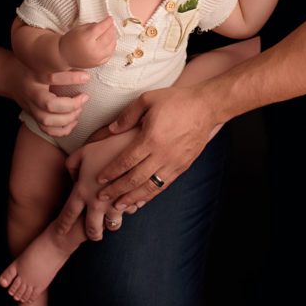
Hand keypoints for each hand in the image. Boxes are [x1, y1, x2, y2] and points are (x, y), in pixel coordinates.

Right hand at [10, 59, 89, 137]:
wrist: (10, 77)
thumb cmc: (31, 65)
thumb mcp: (42, 59)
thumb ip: (59, 61)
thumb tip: (84, 58)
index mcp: (34, 75)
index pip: (51, 77)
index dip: (71, 78)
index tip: (87, 77)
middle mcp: (31, 92)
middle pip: (49, 105)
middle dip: (71, 105)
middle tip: (84, 97)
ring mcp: (31, 106)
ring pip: (47, 120)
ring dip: (67, 118)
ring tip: (79, 110)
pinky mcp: (33, 116)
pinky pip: (47, 129)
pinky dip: (62, 130)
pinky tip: (73, 121)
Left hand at [55, 130, 141, 239]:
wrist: (136, 143)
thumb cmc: (107, 144)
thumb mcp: (83, 151)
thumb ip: (72, 165)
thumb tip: (73, 178)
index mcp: (82, 191)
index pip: (69, 215)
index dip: (64, 225)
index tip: (61, 232)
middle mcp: (98, 203)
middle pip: (92, 229)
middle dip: (92, 234)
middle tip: (94, 234)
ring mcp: (117, 204)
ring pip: (113, 225)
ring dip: (111, 224)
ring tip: (111, 220)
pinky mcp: (134, 201)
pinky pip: (130, 214)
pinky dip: (128, 211)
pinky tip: (128, 204)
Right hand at [59, 17, 115, 68]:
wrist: (64, 56)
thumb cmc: (70, 41)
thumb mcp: (79, 29)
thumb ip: (93, 25)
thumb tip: (105, 24)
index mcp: (87, 38)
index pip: (102, 27)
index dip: (108, 21)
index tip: (110, 18)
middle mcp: (93, 49)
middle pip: (109, 36)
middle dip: (112, 28)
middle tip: (111, 24)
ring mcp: (97, 57)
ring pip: (112, 45)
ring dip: (113, 37)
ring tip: (111, 32)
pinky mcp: (99, 63)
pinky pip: (110, 54)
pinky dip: (112, 47)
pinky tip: (110, 42)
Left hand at [92, 84, 218, 208]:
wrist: (205, 107)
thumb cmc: (175, 100)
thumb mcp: (148, 99)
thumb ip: (128, 115)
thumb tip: (111, 129)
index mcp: (151, 138)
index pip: (126, 161)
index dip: (112, 172)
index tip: (100, 179)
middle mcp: (163, 154)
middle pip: (135, 178)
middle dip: (117, 190)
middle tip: (102, 197)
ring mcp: (174, 163)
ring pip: (150, 187)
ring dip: (132, 198)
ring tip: (118, 206)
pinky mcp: (183, 166)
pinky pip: (164, 185)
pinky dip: (150, 195)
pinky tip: (141, 199)